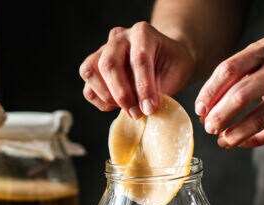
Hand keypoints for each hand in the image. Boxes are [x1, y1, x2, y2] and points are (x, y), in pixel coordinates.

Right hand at [79, 21, 194, 118]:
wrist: (165, 60)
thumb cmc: (171, 66)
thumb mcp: (176, 73)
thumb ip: (160, 88)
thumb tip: (144, 109)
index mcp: (143, 33)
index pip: (139, 59)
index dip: (144, 87)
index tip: (150, 109)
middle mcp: (119, 38)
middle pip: (108, 64)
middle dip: (121, 94)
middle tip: (136, 113)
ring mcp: (102, 52)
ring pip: (90, 71)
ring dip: (107, 96)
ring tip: (128, 108)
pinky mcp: (94, 69)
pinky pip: (88, 88)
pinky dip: (100, 102)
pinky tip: (117, 106)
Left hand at [195, 37, 263, 147]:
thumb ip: (239, 74)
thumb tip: (207, 106)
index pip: (228, 70)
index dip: (209, 93)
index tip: (199, 109)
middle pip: (241, 95)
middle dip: (220, 116)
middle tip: (209, 128)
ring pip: (259, 117)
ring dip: (236, 133)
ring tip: (223, 141)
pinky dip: (256, 140)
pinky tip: (244, 143)